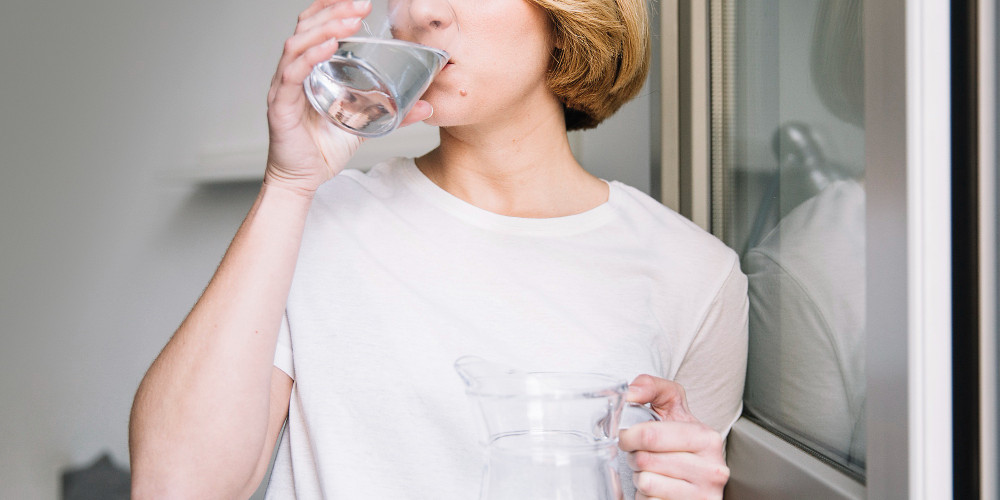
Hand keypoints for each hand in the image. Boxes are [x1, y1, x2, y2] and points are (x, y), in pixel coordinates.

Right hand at [264, 0, 433, 194]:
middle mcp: (294, 72)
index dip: (333, 8)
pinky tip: (329, 47)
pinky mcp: (280, 105)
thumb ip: (392, 113)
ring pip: (298, 44)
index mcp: (311, 69)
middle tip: (362, 4)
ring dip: (325, 28)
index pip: (316, 27)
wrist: (304, 180)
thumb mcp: (366, 125)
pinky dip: (310, 57)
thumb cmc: (324, 149)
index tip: (360, 1)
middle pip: (307, 28)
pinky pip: (292, 74)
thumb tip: (426, 105)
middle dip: (334, 11)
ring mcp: (285, 87)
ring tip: (350, 21)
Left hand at [618, 375, 729, 499]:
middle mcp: (711, 469)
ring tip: (653, 470)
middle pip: (645, 460)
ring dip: (640, 476)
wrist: (697, 474)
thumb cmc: (681, 440)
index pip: (650, 436)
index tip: (628, 436)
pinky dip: (646, 495)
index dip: (629, 436)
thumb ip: (652, 388)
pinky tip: (659, 487)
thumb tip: (630, 392)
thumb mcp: (673, 407)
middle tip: (640, 453)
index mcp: (707, 438)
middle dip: (634, 456)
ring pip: (645, 483)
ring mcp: (703, 495)